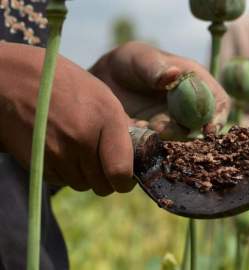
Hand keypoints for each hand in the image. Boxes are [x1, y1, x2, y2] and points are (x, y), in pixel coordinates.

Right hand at [0, 43, 134, 195]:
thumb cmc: (66, 85)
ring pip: (83, 185)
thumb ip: (122, 126)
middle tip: (103, 163)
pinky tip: (62, 150)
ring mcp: (58, 152)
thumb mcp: (103, 96)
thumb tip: (139, 153)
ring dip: (86, 175)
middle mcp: (83, 139)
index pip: (121, 172)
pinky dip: (66, 172)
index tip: (125, 177)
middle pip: (103, 185)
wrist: (15, 80)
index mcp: (106, 118)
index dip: (125, 181)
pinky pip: (62, 181)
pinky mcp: (38, 162)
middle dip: (106, 179)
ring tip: (79, 150)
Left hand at [89, 42, 230, 138]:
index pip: (218, 102)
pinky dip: (150, 144)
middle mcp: (190, 106)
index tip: (208, 129)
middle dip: (189, 134)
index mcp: (196, 82)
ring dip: (166, 139)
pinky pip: (162, 147)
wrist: (105, 82)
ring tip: (141, 125)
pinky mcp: (159, 138)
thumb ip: (154, 67)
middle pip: (204, 127)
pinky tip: (134, 130)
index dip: (218, 117)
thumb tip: (174, 74)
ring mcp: (175, 124)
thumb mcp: (138, 58)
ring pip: (182, 140)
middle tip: (163, 130)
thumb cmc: (128, 63)